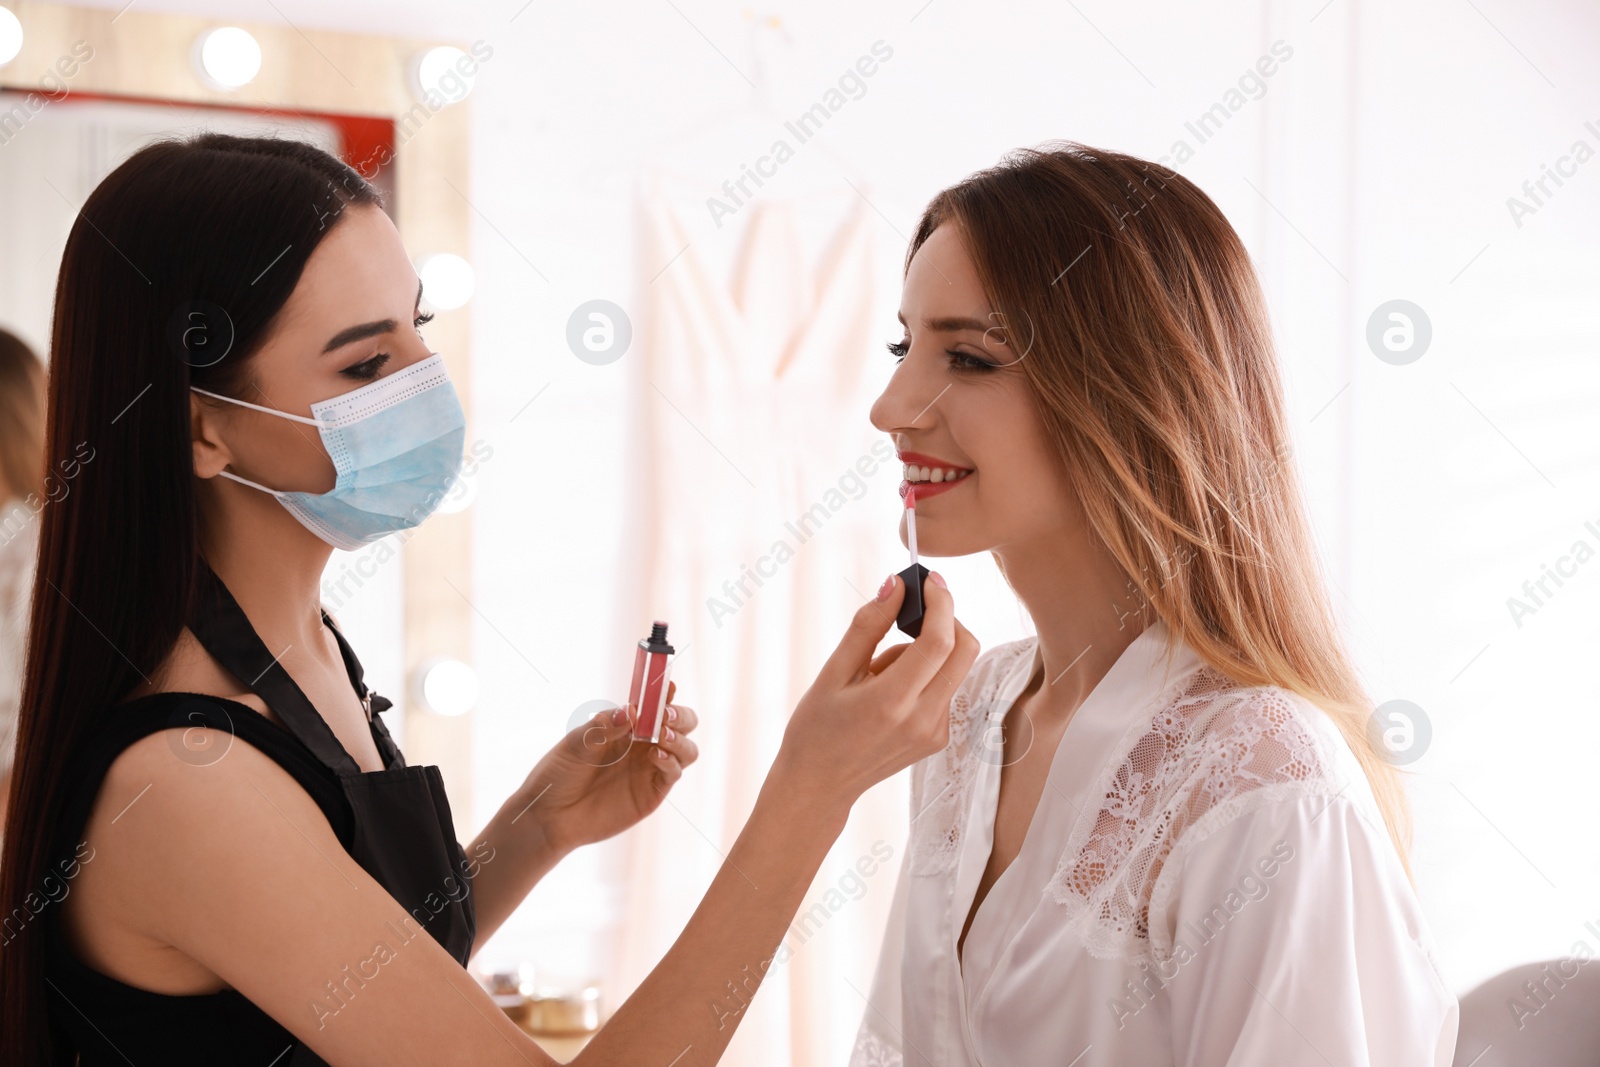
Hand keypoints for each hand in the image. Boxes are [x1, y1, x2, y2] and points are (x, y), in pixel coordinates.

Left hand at [517, 681, 700, 855]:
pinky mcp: (652, 793)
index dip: (665, 693)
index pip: (655, 703)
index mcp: (626, 725)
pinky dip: (671, 762)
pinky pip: (674, 773)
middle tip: (665, 716)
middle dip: (680, 715)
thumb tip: (631, 710)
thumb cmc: (559, 774)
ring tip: (661, 735)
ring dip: (680, 738)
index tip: (668, 686)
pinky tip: (654, 756)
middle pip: (683, 723)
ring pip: (686, 748)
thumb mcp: (575, 744)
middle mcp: (644, 744)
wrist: (549, 816)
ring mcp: (650, 768)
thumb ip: (603, 727)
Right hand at [777, 571, 978, 812]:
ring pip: (955, 668)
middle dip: (948, 619)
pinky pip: (946, 688)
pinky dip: (925, 674)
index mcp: (891, 702)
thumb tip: (896, 586)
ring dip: (930, 650)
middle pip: (965, 651)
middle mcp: (923, 720)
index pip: (939, 642)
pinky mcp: (939, 738)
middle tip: (913, 610)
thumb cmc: (816, 728)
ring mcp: (936, 733)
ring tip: (880, 668)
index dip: (941, 604)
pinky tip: (889, 690)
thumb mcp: (832, 672)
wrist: (819, 786)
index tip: (929, 581)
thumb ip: (868, 626)